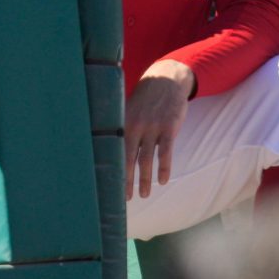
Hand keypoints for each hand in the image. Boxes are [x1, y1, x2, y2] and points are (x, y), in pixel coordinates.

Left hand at [125, 60, 194, 200]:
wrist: (167, 80)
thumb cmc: (146, 98)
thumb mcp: (129, 109)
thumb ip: (122, 128)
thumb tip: (111, 150)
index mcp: (123, 123)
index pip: (115, 151)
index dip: (113, 170)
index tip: (109, 187)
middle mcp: (135, 126)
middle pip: (128, 159)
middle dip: (126, 180)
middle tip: (125, 198)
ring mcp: (153, 127)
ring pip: (147, 159)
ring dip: (145, 179)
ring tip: (144, 194)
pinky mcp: (169, 127)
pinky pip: (166, 152)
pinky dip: (164, 168)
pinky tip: (163, 181)